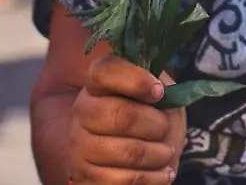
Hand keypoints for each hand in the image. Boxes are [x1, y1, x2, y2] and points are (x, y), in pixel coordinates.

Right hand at [68, 55, 183, 184]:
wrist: (135, 155)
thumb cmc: (150, 116)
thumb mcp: (157, 92)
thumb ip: (157, 83)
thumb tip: (160, 91)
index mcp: (96, 83)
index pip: (105, 71)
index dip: (135, 80)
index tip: (159, 92)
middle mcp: (82, 111)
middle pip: (122, 116)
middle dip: (156, 125)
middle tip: (164, 129)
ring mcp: (79, 145)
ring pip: (128, 152)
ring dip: (159, 154)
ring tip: (165, 152)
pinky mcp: (85, 177)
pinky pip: (125, 181)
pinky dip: (153, 178)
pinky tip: (163, 172)